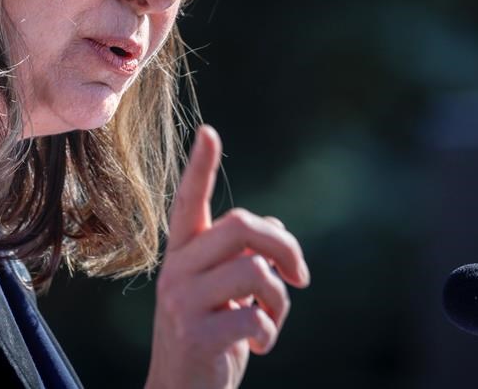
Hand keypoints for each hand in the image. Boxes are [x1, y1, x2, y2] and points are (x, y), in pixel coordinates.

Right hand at [144, 125, 309, 388]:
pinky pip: (255, 316)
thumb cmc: (210, 337)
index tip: (209, 131)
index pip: (188, 202)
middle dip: (285, 246)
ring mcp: (182, 303)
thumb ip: (243, 257)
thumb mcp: (224, 294)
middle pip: (242, 227)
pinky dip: (269, 332)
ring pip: (255, 272)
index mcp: (183, 255)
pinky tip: (257, 345)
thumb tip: (275, 228)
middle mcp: (177, 271)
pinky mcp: (196, 335)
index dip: (200, 167)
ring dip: (279, 299)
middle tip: (301, 276)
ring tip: (270, 322)